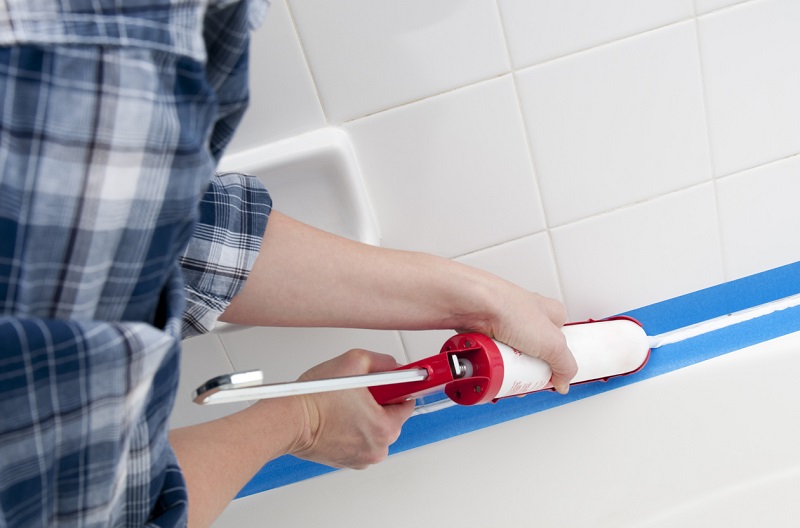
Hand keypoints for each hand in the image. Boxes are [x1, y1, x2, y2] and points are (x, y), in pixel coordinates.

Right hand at [290, 349, 414, 468]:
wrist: (288, 421)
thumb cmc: (315, 398)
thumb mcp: (354, 361)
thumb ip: (382, 361)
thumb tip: (392, 365)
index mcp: (385, 428)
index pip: (406, 403)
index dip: (396, 388)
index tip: (387, 383)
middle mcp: (377, 448)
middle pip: (390, 418)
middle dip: (378, 403)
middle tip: (358, 391)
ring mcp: (361, 458)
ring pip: (374, 430)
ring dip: (364, 417)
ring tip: (344, 405)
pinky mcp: (346, 462)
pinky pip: (359, 441)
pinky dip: (352, 430)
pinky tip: (338, 418)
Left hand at [475, 286, 577, 393]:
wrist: (471, 306)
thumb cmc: (509, 309)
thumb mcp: (552, 343)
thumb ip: (565, 366)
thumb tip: (564, 382)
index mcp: (550, 313)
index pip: (561, 343)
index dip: (557, 363)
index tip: (552, 378)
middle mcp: (528, 318)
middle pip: (535, 354)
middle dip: (530, 370)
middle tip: (526, 379)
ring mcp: (505, 325)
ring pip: (512, 357)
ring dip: (510, 370)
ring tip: (507, 375)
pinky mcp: (486, 332)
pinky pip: (493, 356)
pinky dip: (493, 365)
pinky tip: (492, 368)